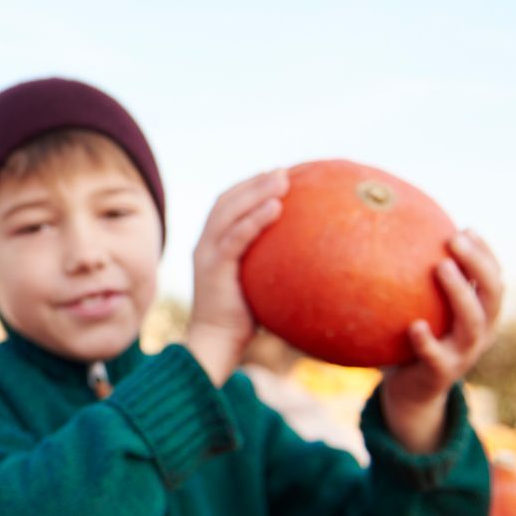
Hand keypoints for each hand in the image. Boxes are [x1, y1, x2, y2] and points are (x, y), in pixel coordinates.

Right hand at [183, 168, 289, 383]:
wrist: (216, 344)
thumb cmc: (242, 321)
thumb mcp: (258, 286)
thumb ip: (271, 267)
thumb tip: (309, 258)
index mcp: (211, 246)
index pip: (226, 206)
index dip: (247, 187)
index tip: (274, 176)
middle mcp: (205, 245)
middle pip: (227, 201)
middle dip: (255, 183)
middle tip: (284, 172)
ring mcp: (206, 255)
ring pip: (229, 213)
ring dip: (256, 192)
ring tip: (282, 180)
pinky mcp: (213, 269)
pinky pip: (235, 238)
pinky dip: (254, 220)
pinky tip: (276, 208)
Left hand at [380, 229, 504, 453]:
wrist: (411, 392)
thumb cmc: (414, 340)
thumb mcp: (422, 310)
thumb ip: (418, 283)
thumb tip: (389, 234)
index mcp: (480, 316)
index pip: (494, 280)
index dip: (486, 254)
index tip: (466, 228)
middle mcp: (479, 334)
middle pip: (492, 296)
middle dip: (479, 264)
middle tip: (455, 238)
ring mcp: (463, 356)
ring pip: (471, 324)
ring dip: (459, 293)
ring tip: (441, 266)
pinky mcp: (442, 374)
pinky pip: (436, 357)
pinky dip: (427, 341)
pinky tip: (415, 325)